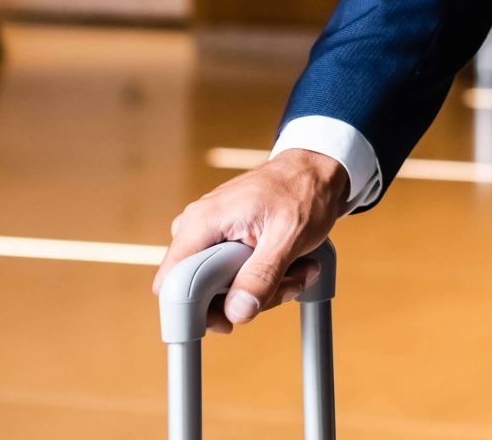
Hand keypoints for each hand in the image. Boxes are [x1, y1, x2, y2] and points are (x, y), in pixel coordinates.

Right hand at [151, 148, 349, 332]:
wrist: (320, 168)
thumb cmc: (304, 190)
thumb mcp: (288, 236)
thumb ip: (262, 275)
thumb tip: (236, 313)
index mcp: (202, 222)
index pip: (171, 283)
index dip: (193, 311)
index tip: (228, 323)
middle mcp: (200, 228)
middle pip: (203, 291)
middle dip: (246, 299)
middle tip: (284, 286)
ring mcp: (214, 235)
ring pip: (226, 287)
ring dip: (266, 289)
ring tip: (299, 270)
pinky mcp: (230, 241)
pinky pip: (240, 275)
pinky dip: (268, 277)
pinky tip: (296, 266)